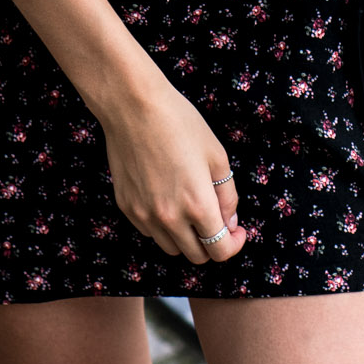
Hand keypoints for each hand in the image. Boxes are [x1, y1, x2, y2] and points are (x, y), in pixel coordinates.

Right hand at [97, 71, 245, 267]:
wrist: (133, 107)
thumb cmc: (180, 124)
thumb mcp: (217, 157)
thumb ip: (228, 196)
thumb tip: (229, 222)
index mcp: (197, 205)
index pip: (220, 251)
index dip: (233, 245)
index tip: (236, 232)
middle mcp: (169, 218)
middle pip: (196, 256)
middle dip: (212, 244)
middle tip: (216, 221)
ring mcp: (144, 215)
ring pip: (171, 248)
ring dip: (186, 238)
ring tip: (190, 209)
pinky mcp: (126, 207)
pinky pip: (149, 231)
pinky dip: (163, 226)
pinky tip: (167, 199)